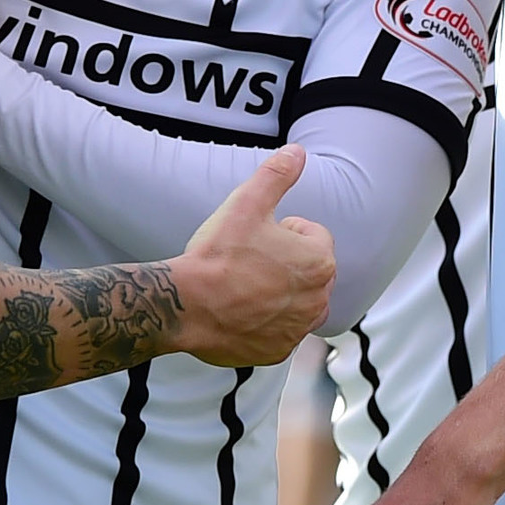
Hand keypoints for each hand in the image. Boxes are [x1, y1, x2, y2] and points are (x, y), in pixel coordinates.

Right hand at [171, 147, 333, 366]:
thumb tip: (296, 152)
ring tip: (243, 285)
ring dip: (278, 292)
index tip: (255, 237)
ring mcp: (298, 329)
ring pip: (296, 302)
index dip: (282, 231)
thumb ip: (276, 175)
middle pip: (307, 270)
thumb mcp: (246, 202)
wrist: (186, 304)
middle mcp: (318, 300)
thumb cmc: (218, 255)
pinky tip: (239, 311)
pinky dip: (265, 322)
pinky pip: (279, 330)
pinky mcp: (278, 351)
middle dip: (284, 263)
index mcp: (319, 262)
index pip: (311, 236)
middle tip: (246, 260)